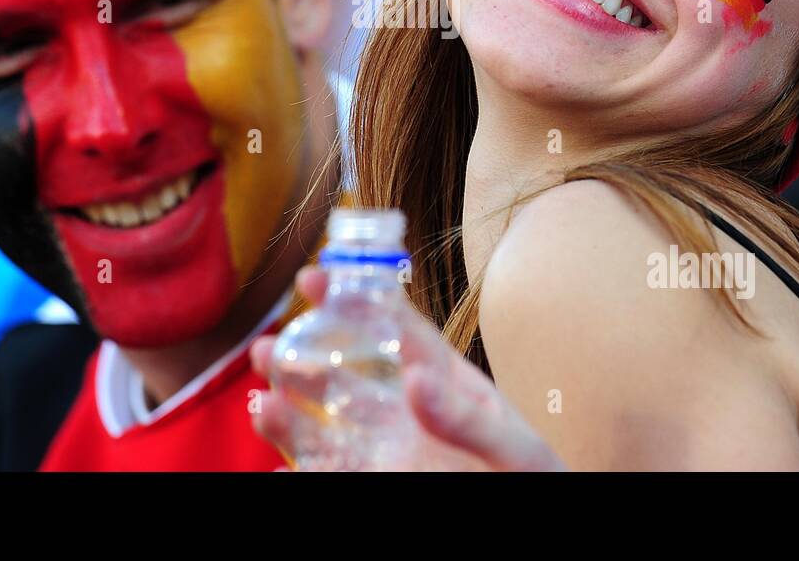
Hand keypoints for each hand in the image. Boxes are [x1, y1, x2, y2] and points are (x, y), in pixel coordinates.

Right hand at [249, 265, 566, 471]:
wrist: (536, 522)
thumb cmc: (536, 482)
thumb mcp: (515, 450)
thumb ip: (467, 418)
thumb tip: (415, 378)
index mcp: (445, 384)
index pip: (394, 329)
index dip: (353, 298)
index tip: (313, 276)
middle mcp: (408, 415)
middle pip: (347, 378)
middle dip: (304, 359)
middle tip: (265, 347)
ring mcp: (391, 455)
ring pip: (329, 430)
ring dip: (290, 416)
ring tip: (262, 405)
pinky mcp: (378, 485)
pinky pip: (333, 477)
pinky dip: (303, 476)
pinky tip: (278, 475)